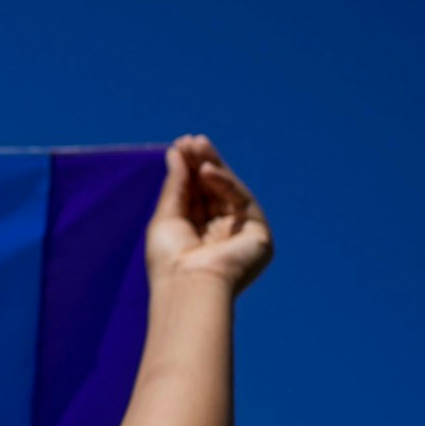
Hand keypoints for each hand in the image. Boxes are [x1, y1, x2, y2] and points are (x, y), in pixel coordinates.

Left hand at [145, 134, 273, 295]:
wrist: (189, 286)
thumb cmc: (170, 260)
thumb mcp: (167, 216)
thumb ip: (176, 184)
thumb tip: (177, 152)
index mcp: (196, 236)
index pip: (195, 196)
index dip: (188, 170)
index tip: (180, 146)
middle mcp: (219, 236)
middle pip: (213, 191)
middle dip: (202, 163)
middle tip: (191, 139)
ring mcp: (239, 234)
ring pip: (229, 191)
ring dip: (213, 165)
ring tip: (197, 144)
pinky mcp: (258, 234)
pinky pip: (242, 200)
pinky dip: (225, 183)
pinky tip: (206, 170)